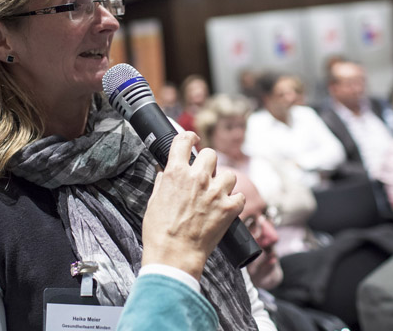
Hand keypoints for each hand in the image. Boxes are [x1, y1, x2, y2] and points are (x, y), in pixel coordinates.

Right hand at [141, 132, 244, 280]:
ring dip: (224, 183)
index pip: (184, 140)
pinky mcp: (229, 208)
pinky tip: (226, 209)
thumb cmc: (159, 232)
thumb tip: (165, 171)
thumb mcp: (153, 201)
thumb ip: (162, 182)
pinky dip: (234, 202)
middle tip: (205, 176)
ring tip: (217, 195)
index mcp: (176, 173)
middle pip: (211, 154)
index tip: (193, 140)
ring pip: (229, 174)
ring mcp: (216, 193)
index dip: (189, 138)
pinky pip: (239, 197)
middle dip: (208, 164)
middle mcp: (198, 178)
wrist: (173, 256)